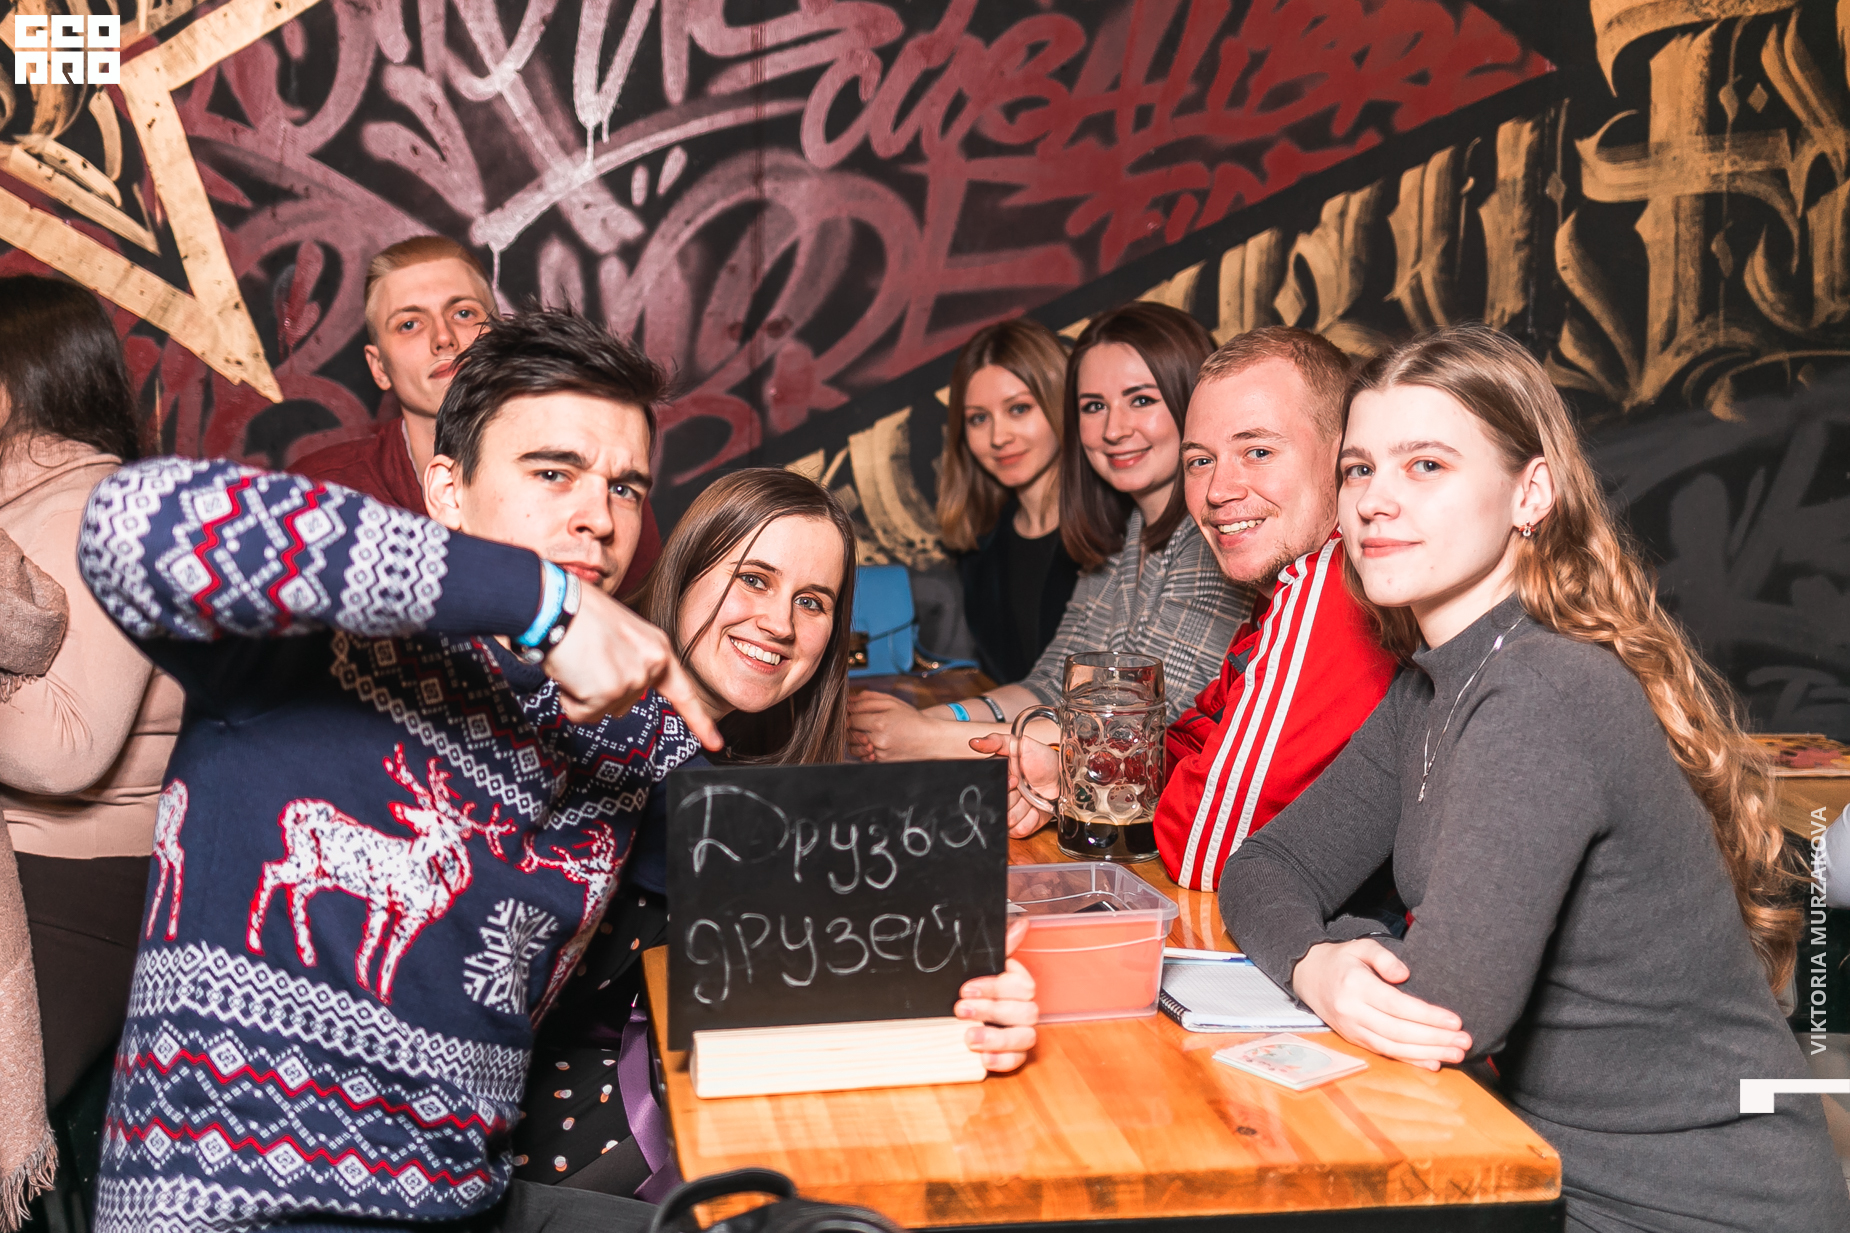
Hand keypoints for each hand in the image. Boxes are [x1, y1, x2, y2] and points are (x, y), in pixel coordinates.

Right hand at [542, 584, 722, 749]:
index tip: (716, 743)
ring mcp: (632, 679)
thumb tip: (625, 689)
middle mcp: (652, 665)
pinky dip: (570, 698)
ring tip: (577, 661)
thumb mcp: (621, 634)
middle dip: (600, 690)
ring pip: (601, 711)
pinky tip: (570, 670)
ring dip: (582, 693)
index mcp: (658, 649)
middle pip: (625, 705)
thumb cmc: (578, 614)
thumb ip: (634, 661)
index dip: (700, 721)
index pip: (683, 692)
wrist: (553, 605)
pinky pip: (582, 714)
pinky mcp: (608, 692)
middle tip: (587, 659)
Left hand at [847, 689, 941, 760]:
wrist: (928, 739)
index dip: (851, 715)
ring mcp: (879, 754)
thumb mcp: (891, 702)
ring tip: (868, 733)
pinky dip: (864, 750)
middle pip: (851, 734)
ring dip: (856, 740)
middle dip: (852, 727)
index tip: (855, 712)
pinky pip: (863, 757)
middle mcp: (878, 740)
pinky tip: (874, 743)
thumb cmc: (910, 718)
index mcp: (879, 723)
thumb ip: (867, 700)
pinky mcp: (882, 762)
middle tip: (862, 722)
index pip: (851, 719)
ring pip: (854, 748)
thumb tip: (848, 701)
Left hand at [954, 916, 1035, 1070]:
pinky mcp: (1015, 1054)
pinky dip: (1002, 1060)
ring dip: (997, 1037)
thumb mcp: (979, 966)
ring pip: (1025, 1037)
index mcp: (1018, 985)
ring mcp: (1022, 1033)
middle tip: (961, 1010)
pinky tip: (983, 1058)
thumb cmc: (971, 990)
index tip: (966, 989)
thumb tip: (1022, 924)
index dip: (994, 987)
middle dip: (990, 1010)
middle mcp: (1025, 1009)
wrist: (952, 1018)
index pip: (1021, 984)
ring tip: (969, 1037)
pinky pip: (1018, 1061)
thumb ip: (1002, 946)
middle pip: (1024, 1011)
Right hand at [966, 732, 1058, 837]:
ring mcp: (1012, 813)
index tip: (1014, 779)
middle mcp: (1002, 798)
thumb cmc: (1041, 759)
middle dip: (1014, 797)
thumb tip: (975, 742)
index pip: (990, 791)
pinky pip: (1021, 830)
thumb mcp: (1019, 744)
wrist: (1062, 775)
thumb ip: (996, 741)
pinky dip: (1031, 819)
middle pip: (999, 808)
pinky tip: (1036, 807)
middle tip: (1024, 786)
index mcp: (996, 780)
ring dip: (1024, 808)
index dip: (1004, 787)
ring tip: (1031, 796)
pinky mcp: (1023, 825)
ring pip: (1009, 820)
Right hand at [1290, 939, 1470, 1070]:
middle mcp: (1352, 1012)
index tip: (1455, 1021)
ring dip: (1427, 1053)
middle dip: (1435, 1039)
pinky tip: (1433, 1064)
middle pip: (1398, 1031)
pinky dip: (1410, 1061)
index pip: (1397, 1006)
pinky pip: (1385, 1054)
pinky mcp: (1354, 1040)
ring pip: (1393, 1047)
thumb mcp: (1361, 946)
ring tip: (1456, 1055)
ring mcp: (1352, 1029)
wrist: (1308, 975)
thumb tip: (1405, 974)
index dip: (1427, 1016)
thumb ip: (1384, 957)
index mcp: (1355, 986)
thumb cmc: (1342, 959)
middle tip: (1465, 1041)